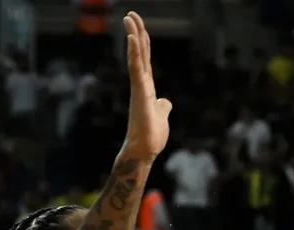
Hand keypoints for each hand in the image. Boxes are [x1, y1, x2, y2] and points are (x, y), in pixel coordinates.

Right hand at [119, 12, 170, 162]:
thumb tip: (165, 102)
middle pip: (139, 53)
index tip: (137, 25)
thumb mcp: (161, 115)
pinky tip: (132, 39)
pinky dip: (134, 53)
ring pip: (136, 57)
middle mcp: (141, 84)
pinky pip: (136, 69)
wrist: (144, 151)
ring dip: (133, 37)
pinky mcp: (140, 94)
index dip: (142, 41)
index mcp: (147, 87)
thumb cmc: (151, 136)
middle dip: (135, 32)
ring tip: (129, 19)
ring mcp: (139, 88)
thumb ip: (162, 106)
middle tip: (130, 14)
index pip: (145, 59)